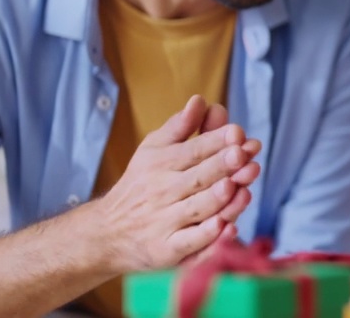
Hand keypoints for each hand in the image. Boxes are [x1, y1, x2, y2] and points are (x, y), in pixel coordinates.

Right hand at [90, 95, 262, 272]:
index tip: (238, 133)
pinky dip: (207, 237)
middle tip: (242, 154)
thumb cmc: (142, 183)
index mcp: (162, 164)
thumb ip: (181, 126)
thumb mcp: (155, 149)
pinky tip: (225, 226)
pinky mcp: (168, 250)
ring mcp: (165, 222)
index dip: (216, 141)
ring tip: (238, 186)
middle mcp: (163, 192)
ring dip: (218, 198)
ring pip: (197, 210)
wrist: (107, 232)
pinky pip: (190, 243)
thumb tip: (200, 100)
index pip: (193, 150)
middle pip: (199, 178)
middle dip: (222, 166)